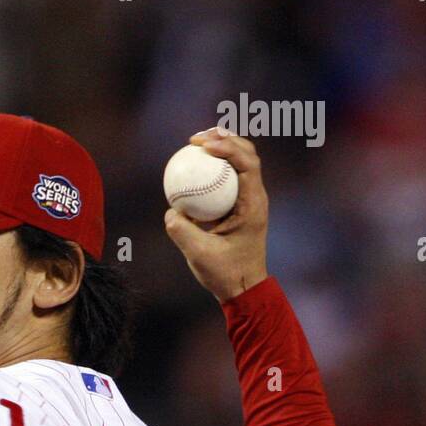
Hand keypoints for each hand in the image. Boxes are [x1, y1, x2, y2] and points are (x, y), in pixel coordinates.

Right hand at [164, 127, 268, 302]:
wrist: (243, 288)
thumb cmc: (226, 274)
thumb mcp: (200, 255)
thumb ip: (183, 232)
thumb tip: (170, 210)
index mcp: (253, 204)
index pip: (247, 163)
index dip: (226, 146)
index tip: (202, 145)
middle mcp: (255, 197)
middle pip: (247, 153)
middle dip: (224, 138)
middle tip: (197, 138)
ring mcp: (249, 200)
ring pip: (239, 163)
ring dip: (221, 149)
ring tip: (197, 144)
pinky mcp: (240, 206)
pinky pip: (228, 179)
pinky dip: (213, 169)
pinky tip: (194, 169)